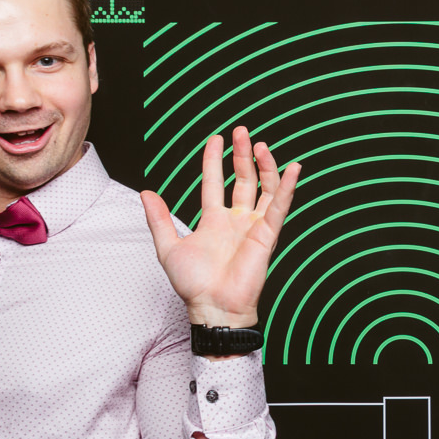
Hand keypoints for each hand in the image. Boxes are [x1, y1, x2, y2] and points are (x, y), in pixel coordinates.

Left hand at [141, 126, 300, 327]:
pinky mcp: (267, 235)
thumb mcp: (168, 247)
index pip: (215, 181)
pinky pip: (280, 206)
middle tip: (242, 132)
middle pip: (243, 179)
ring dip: (264, 165)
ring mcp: (254, 226)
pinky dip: (287, 187)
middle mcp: (237, 220)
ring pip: (264, 188)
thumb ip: (158, 219)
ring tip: (259, 144)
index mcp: (215, 220)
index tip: (216, 138)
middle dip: (242, 155)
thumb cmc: (194, 285)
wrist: (212, 306)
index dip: (215, 159)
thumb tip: (145, 193)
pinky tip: (293, 169)